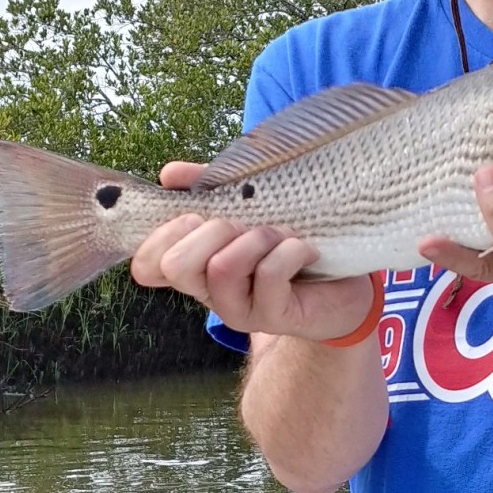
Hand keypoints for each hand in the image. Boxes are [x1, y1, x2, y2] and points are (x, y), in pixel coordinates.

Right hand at [129, 160, 378, 342]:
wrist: (345, 287)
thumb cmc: (289, 244)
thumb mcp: (249, 210)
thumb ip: (209, 188)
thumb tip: (169, 173)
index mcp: (198, 267)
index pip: (147, 266)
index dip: (159, 237)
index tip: (196, 215)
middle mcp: (212, 293)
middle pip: (177, 265)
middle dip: (210, 231)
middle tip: (241, 225)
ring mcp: (241, 310)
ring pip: (223, 268)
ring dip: (255, 238)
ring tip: (281, 234)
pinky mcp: (275, 318)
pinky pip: (269, 274)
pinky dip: (289, 250)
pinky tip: (304, 250)